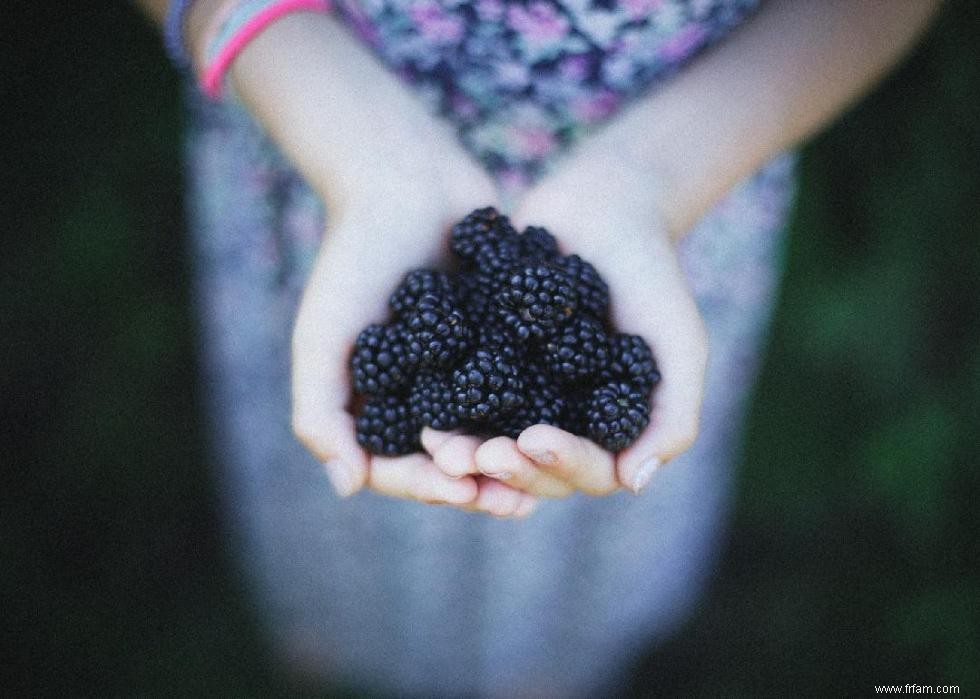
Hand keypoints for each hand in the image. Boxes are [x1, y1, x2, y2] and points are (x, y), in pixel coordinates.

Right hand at [289, 110, 537, 516]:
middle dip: (479, 483)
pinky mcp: (499, 342)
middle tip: (515, 500)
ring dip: (513, 459)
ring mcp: (461, 370)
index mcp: (374, 402)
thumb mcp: (323, 337)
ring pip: (489, 433)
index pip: (396, 466)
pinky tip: (568, 425)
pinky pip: (520, 388)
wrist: (405, 180)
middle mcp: (418, 394)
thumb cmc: (354, 257)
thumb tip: (348, 489)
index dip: (427, 486)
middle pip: (448, 460)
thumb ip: (320, 413)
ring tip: (545, 474)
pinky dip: (538, 411)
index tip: (461, 490)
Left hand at [423, 132, 708, 496]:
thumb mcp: (679, 344)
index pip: (590, 471)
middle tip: (479, 455)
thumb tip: (635, 482)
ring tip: (441, 447)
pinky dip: (444, 412)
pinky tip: (421, 413)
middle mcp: (563, 423)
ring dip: (468, 454)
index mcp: (610, 430)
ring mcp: (523, 398)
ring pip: (493, 445)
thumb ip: (673, 415)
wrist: (605, 209)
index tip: (534, 440)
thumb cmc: (652, 277)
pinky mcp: (485, 366)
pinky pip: (461, 399)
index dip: (562, 466)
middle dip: (508, 468)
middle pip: (535, 470)